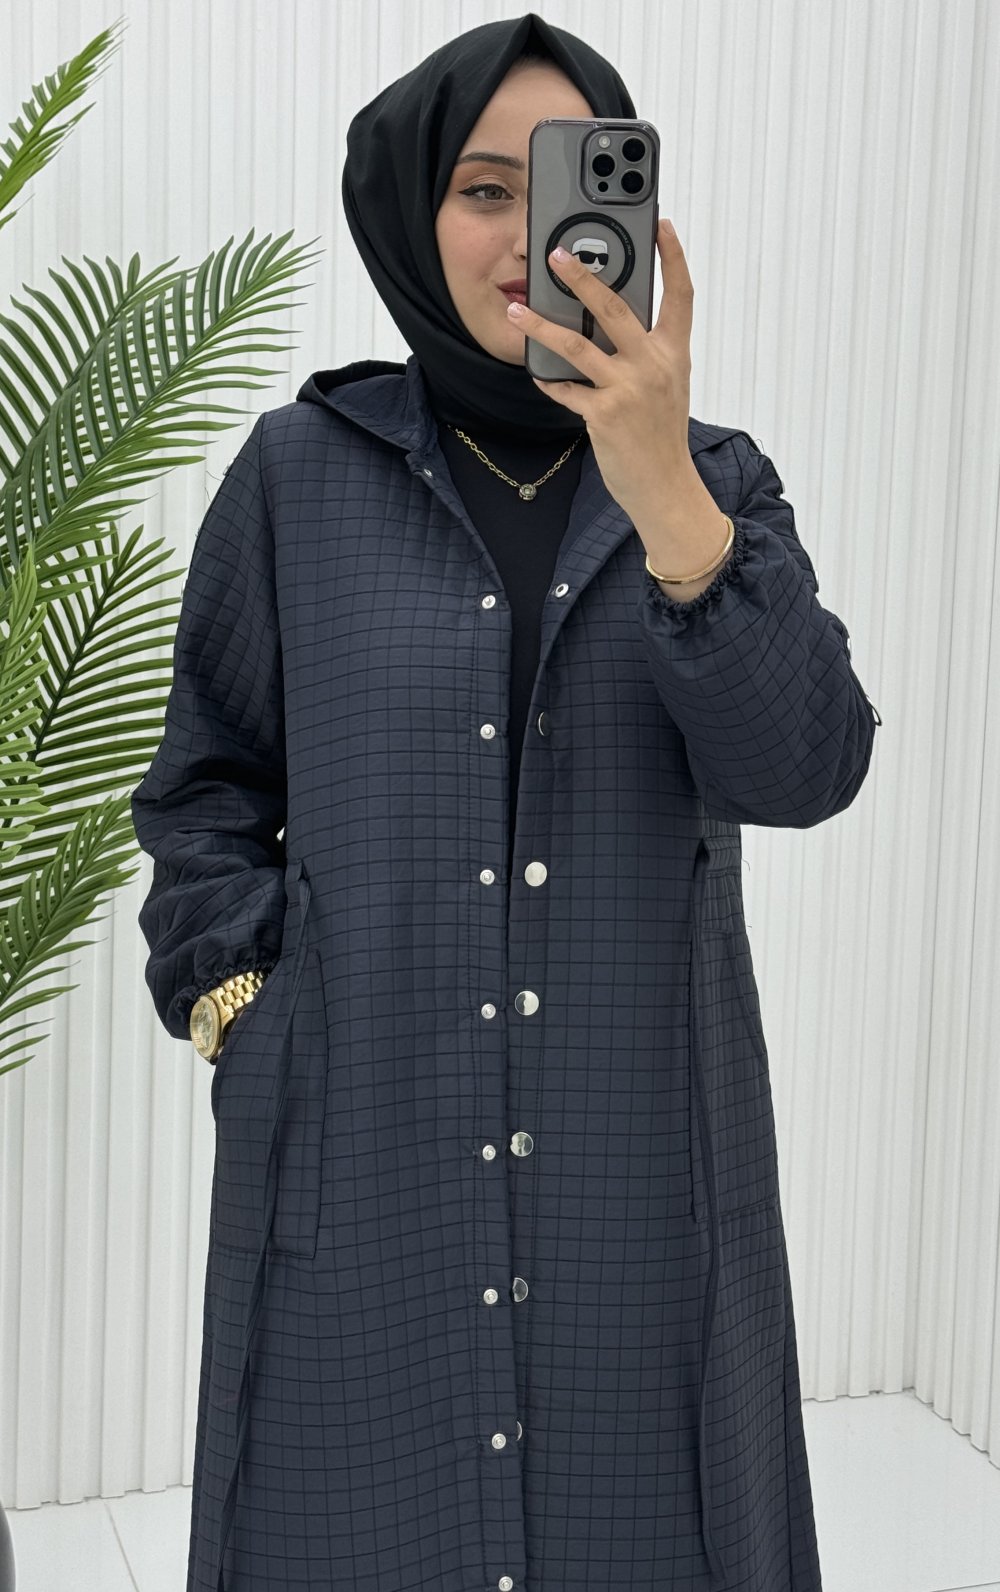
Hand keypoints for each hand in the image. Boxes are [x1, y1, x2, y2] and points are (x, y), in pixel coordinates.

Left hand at [507, 218, 695, 520]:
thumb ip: (648, 354)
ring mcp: (628, 389)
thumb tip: (613, 326)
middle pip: (615, 307)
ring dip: (541, 325)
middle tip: (558, 255)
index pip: (680, 294)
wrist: (665, 486)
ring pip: (577, 344)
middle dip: (583, 276)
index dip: (672, 256)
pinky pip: (566, 389)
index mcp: (674, 353)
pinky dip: (548, 381)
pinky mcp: (604, 414)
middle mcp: (653, 365)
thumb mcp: (668, 387)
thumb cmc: (662, 437)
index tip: (661, 224)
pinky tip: (535, 372)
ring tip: (517, 311)